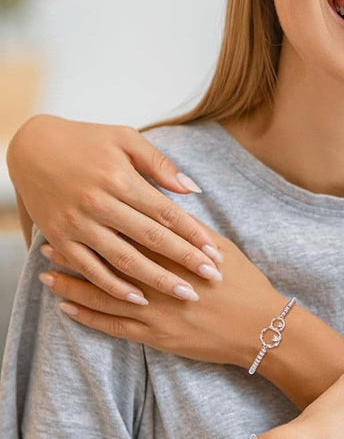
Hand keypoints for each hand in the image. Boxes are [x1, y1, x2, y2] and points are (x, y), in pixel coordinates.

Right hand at [8, 114, 222, 302]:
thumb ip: (160, 164)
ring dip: (156, 280)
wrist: (32, 146)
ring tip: (185, 295)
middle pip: (150, 239)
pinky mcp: (59, 238)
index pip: (165, 212)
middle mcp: (98, 203)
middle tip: (212, 278)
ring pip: (123, 259)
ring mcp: (77, 224)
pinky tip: (139, 299)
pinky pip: (89, 269)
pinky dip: (113, 287)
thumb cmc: (87, 140)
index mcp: (119, 178)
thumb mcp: (126, 139)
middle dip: (184, 261)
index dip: (193, 234)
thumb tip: (192, 190)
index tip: (215, 252)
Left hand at [39, 233, 274, 367]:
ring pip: (103, 297)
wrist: (258, 326)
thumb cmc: (244, 283)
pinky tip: (69, 309)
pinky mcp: (155, 336)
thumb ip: (191, 229)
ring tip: (46, 277)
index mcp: (175, 255)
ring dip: (73, 286)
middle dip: (75, 255)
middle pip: (108, 264)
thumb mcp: (222, 247)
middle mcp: (159, 281)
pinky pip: (113, 326)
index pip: (128, 236)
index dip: (99, 227)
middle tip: (46, 246)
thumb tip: (167, 208)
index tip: (76, 217)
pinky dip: (89, 317)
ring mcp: (155, 311)